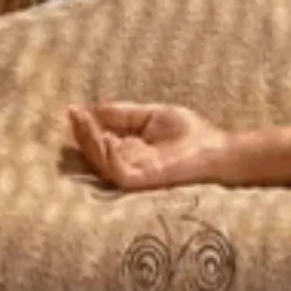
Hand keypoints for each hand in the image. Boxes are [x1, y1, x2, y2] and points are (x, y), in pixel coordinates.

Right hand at [68, 103, 226, 190]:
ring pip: (100, 164)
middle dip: (81, 133)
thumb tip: (90, 108)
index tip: (73, 109)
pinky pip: (118, 173)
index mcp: (127, 149)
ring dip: (89, 143)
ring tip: (85, 122)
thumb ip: (122, 113)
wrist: (218, 149)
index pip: (97, 140)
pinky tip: (107, 139)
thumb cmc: (192, 134)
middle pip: (93, 153)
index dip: (84, 126)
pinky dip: (109, 157)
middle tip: (73, 114)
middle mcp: (127, 164)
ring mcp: (134, 175)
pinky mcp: (143, 182)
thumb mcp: (151, 115)